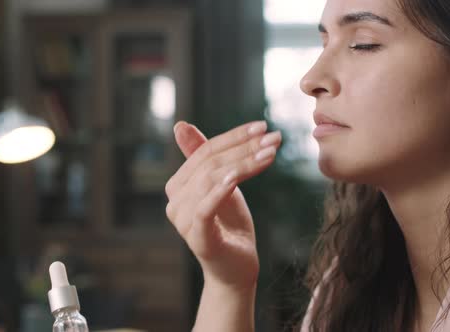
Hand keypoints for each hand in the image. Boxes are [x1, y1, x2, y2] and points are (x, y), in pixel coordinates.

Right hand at [165, 121, 280, 288]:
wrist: (236, 268)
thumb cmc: (230, 224)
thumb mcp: (223, 185)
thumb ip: (206, 158)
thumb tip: (180, 125)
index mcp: (178, 185)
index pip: (205, 151)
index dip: (234, 136)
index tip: (263, 126)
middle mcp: (174, 201)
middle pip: (210, 163)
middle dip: (244, 148)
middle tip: (275, 138)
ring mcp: (183, 220)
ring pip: (211, 180)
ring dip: (243, 164)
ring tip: (270, 154)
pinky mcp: (197, 238)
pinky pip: (205, 208)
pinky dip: (220, 190)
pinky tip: (237, 177)